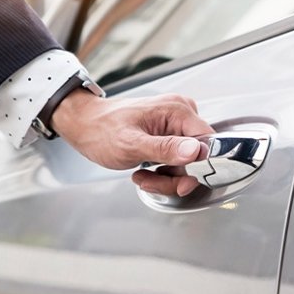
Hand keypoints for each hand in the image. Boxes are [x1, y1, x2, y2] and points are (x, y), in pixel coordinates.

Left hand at [51, 88, 213, 195]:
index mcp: (177, 111)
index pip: (209, 143)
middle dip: (175, 176)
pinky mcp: (169, 135)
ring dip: (166, 177)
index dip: (199, 167)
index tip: (180, 183)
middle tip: (151, 180)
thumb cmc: (101, 130)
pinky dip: (162, 172)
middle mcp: (181, 114)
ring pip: (187, 163)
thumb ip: (166, 148)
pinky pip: (176, 160)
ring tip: (143, 176)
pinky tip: (145, 171)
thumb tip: (196, 151)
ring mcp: (175, 125)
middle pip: (197, 157)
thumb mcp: (132, 144)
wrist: (84, 126)